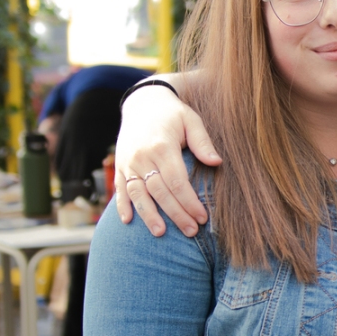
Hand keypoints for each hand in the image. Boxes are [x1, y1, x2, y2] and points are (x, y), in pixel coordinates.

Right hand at [115, 83, 220, 236]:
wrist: (143, 102)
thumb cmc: (173, 114)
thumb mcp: (191, 120)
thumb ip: (202, 142)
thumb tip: (217, 162)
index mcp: (162, 146)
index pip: (176, 181)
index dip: (189, 202)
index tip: (202, 217)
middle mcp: (142, 156)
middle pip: (159, 191)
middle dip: (175, 213)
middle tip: (190, 231)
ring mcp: (128, 162)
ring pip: (137, 193)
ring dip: (148, 215)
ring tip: (160, 233)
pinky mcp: (120, 165)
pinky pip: (119, 188)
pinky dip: (121, 205)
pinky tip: (128, 222)